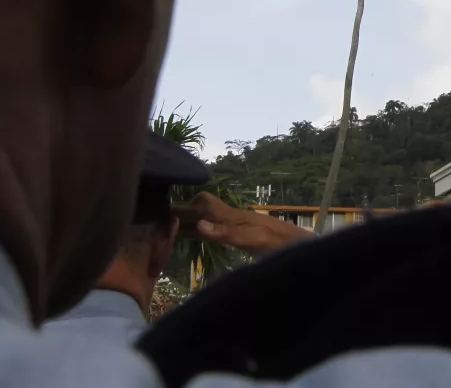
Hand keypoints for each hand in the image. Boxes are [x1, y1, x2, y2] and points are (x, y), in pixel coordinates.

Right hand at [172, 192, 313, 254]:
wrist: (294, 246)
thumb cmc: (271, 241)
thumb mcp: (246, 238)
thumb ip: (222, 232)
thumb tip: (197, 224)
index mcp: (227, 215)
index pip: (199, 204)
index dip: (181, 205)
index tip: (159, 209)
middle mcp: (228, 216)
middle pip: (199, 209)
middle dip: (180, 212)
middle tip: (156, 219)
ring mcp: (232, 224)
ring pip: (204, 218)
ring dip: (187, 221)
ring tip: (166, 227)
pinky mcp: (237, 234)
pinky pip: (211, 228)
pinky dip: (197, 230)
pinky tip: (191, 234)